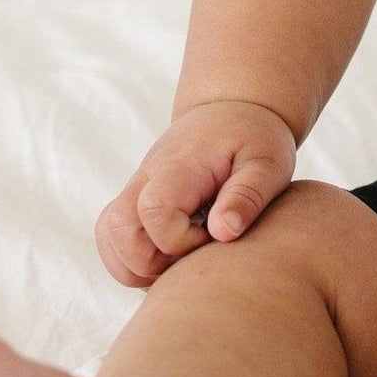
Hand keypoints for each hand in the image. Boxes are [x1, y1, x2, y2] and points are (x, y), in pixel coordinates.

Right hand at [95, 100, 297, 287]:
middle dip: (153, 262)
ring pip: (109, 237)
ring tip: (183, 257)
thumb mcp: (267, 163)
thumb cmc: (253, 138)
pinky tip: (170, 256)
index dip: (181, 241)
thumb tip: (224, 232)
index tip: (214, 236)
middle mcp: (147, 177)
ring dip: (138, 264)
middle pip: (118, 230)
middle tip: (196, 253)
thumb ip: (247, 195)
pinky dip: (131, 258)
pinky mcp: (135, 200)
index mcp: (179, 167)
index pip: (154, 212)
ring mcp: (136, 188)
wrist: (232, 112)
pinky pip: (111, 236)